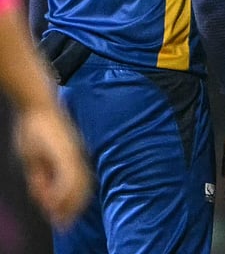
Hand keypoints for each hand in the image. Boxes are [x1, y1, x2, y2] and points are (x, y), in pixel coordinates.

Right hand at [14, 105, 92, 226]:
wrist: (38, 107)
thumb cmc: (35, 129)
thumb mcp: (34, 159)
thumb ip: (41, 175)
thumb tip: (42, 194)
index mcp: (72, 159)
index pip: (77, 187)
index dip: (70, 204)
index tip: (62, 219)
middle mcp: (76, 158)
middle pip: (81, 189)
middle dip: (71, 209)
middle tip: (63, 225)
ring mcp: (73, 154)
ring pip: (78, 185)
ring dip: (67, 203)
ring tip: (58, 217)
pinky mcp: (68, 151)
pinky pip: (70, 176)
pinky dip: (63, 191)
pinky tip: (53, 201)